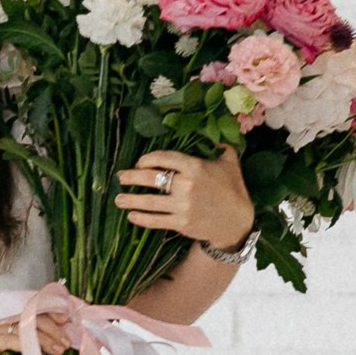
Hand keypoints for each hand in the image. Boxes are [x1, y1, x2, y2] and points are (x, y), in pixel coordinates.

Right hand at [0, 304, 74, 354]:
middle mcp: (9, 320)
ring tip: (59, 350)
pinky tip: (38, 354)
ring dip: (46, 339)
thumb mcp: (12, 350)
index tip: (68, 323)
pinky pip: (14, 340)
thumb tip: (54, 351)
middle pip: (37, 318)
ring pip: (28, 328)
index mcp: (15, 320)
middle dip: (55, 329)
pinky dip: (28, 347)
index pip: (39, 311)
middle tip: (67, 343)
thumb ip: (29, 347)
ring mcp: (1, 328)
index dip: (55, 314)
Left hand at [115, 146, 252, 250]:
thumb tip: (211, 131)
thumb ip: (219, 146)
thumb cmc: (233, 189)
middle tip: (120, 177)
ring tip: (118, 199)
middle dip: (132, 177)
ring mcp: (182, 206)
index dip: (148, 158)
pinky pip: (155, 220)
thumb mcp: (230, 162)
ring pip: (150, 201)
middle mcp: (186, 185)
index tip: (139, 162)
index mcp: (195, 167)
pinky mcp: (181, 223)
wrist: (237, 222)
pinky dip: (141, 218)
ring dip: (130, 199)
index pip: (164, 158)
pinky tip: (131, 216)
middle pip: (151, 178)